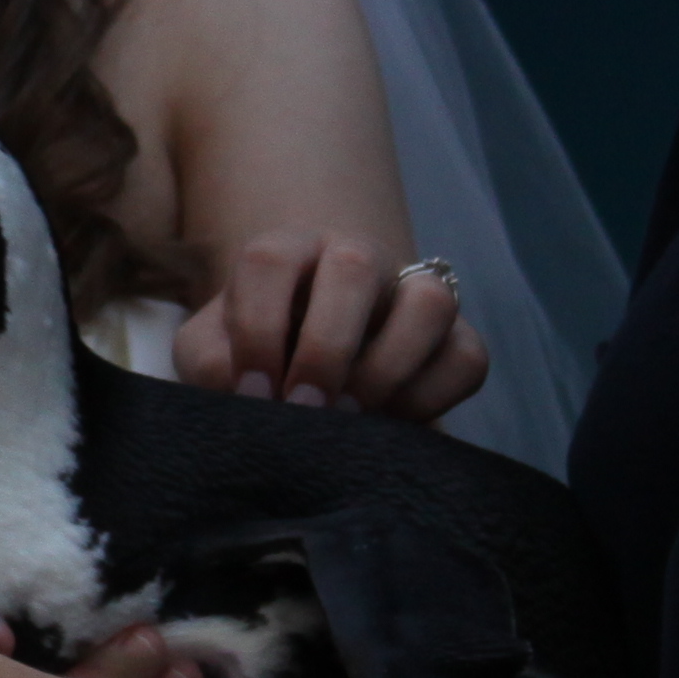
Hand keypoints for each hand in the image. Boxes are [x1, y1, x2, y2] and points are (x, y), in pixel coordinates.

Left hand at [175, 232, 486, 422]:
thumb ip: (211, 362)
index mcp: (289, 252)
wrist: (309, 378)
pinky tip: (391, 425)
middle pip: (354, 265)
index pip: (270, 260)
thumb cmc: (253, 358)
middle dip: (325, 346)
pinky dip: (432, 396)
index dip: (257, 328)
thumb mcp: (214, 354)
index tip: (251, 392)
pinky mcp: (456, 338)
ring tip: (353, 415)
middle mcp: (355, 258)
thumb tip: (246, 390)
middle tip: (303, 406)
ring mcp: (413, 293)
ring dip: (389, 364)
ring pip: (430, 300)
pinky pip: (467, 356)